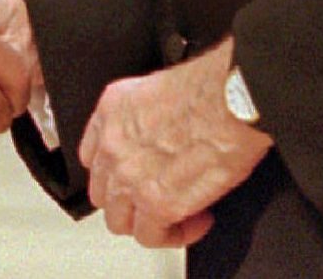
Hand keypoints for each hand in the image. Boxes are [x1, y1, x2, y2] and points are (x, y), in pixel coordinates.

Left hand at [79, 37, 272, 248]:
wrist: (229, 100)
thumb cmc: (210, 87)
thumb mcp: (159, 87)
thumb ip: (146, 117)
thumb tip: (159, 136)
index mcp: (113, 110)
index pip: (92, 155)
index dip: (113, 172)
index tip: (130, 178)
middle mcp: (113, 145)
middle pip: (104, 193)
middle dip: (130, 201)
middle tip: (156, 200)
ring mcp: (130, 178)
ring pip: (121, 220)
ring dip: (148, 222)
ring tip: (176, 216)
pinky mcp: (158, 204)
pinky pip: (153, 237)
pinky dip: (176, 235)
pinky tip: (198, 220)